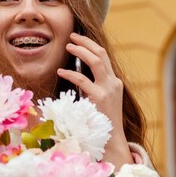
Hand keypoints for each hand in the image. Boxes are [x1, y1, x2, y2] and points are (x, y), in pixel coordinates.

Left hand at [57, 32, 132, 169]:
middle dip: (86, 42)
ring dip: (81, 51)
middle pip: (101, 54)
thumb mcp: (99, 102)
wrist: (111, 140)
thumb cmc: (101, 123)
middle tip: (72, 36)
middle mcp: (113, 83)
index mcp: (114, 83)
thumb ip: (92, 89)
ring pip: (96, 61)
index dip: (91, 46)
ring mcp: (108, 89)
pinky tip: (61, 72)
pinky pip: (83, 80)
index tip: (78, 39)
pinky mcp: (100, 98)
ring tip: (68, 46)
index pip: (104, 57)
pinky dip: (71, 74)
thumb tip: (77, 77)